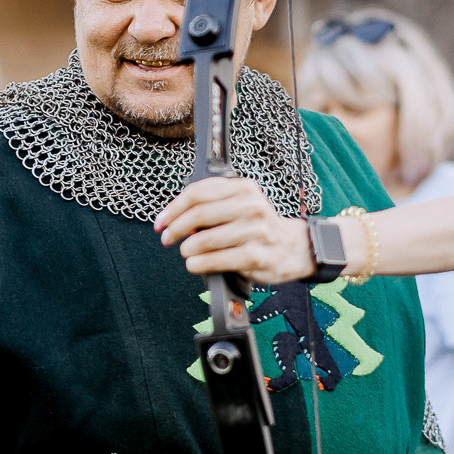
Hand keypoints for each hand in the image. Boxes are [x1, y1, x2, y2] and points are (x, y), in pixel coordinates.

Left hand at [152, 177, 313, 285]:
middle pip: (200, 213)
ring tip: (185, 252)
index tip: (161, 222)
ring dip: (188, 248)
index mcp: (243, 188)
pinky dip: (199, 263)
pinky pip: (219, 260)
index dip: (173, 208)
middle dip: (176, 228)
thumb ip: (210, 206)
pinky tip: (193, 264)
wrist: (293, 248)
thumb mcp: (238, 206)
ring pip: (206, 239)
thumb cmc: (257, 227)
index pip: (198, 192)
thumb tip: (173, 219)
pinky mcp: (256, 255)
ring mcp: (255, 231)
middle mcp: (251, 206)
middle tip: (167, 238)